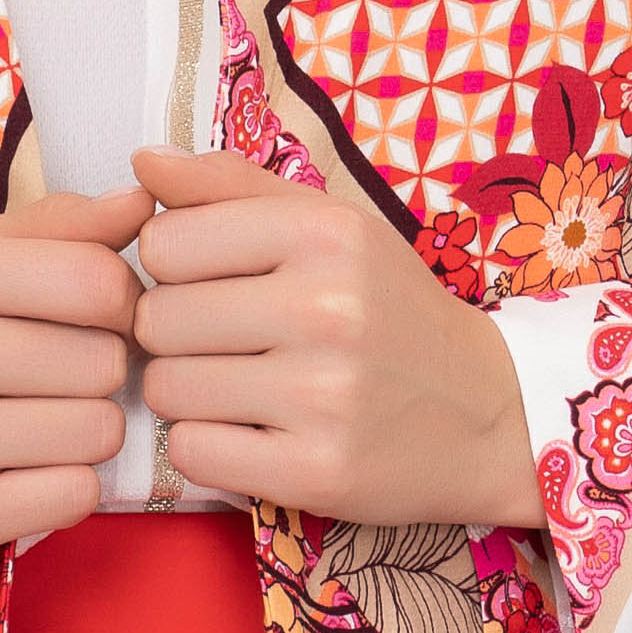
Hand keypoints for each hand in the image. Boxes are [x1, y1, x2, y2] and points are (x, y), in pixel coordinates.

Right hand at [0, 184, 151, 571]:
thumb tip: (144, 203)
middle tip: (48, 380)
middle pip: (108, 362)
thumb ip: (55, 228)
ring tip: (34, 424)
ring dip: (86, 432)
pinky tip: (21, 471)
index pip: (99, 282)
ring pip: (100, 430)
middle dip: (97, 373)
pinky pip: (77, 495)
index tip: (90, 319)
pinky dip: (66, 486)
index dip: (118, 304)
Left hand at [129, 145, 541, 529]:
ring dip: (187, 394)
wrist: (489, 412)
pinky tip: (250, 433)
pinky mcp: (318, 470)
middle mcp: (326, 307)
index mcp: (325, 233)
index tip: (212, 285)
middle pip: (155, 320)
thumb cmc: (390, 310)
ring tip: (239, 388)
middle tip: (226, 346)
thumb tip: (143, 162)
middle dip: (174, 336)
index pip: (162, 243)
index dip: (172, 269)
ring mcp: (324, 395)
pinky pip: (192, 453)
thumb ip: (231, 186)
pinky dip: (206, 446)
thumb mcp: (330, 226)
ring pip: (165, 389)